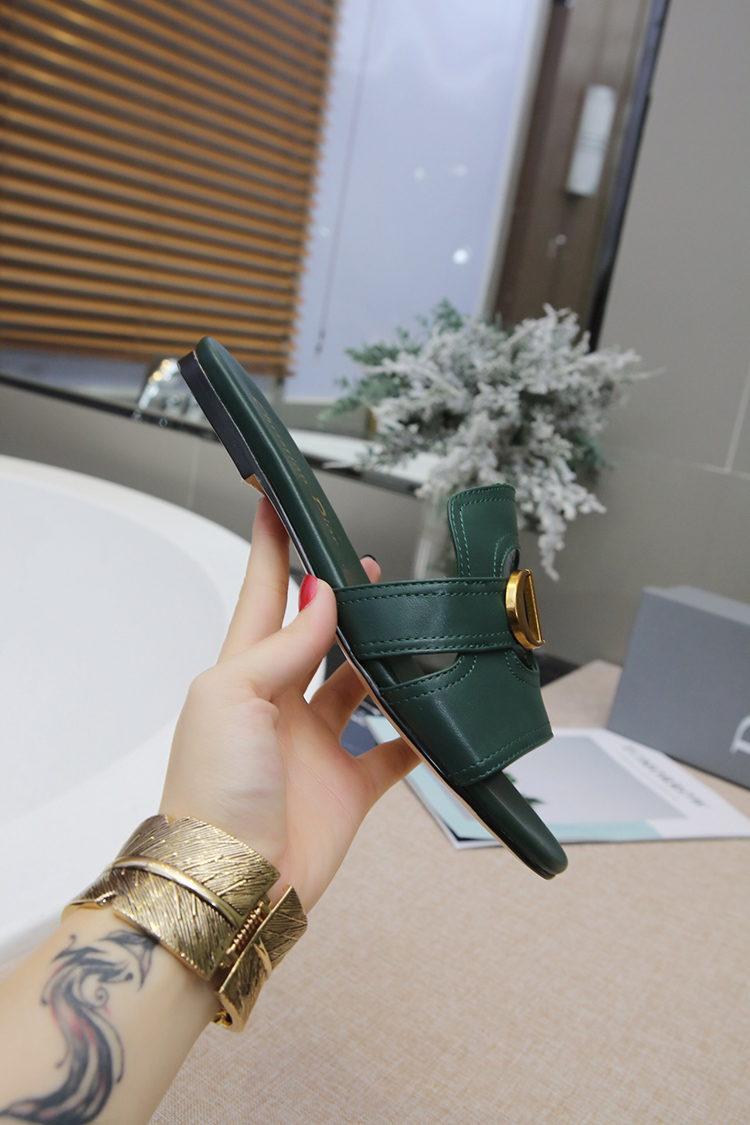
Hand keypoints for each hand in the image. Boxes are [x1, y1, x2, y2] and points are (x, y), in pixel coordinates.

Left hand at [160, 498, 416, 909]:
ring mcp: (315, 746)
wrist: (232, 884)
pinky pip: (392, 753)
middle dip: (340, 601)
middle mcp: (279, 705)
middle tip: (371, 569)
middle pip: (316, 637)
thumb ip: (284, 645)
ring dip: (383, 660)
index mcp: (243, 675)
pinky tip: (437, 717)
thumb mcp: (234, 696)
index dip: (271, 548)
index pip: (262, 595)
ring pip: (358, 688)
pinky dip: (418, 736)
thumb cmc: (212, 790)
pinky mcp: (348, 788)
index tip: (277, 502)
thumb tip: (321, 597)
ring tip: (411, 629)